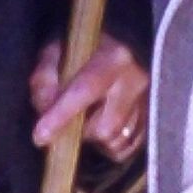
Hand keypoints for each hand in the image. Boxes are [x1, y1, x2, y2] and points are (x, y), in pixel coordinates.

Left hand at [30, 36, 149, 161]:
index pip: (85, 90)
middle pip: (104, 127)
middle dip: (82, 129)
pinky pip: (128, 147)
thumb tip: (44, 108)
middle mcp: (136, 80)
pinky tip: (105, 127)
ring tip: (91, 117)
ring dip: (96, 137)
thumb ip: (46, 78)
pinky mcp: (153, 117)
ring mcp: (149, 101)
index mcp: (112, 58)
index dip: (61, 116)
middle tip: (75, 116)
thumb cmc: (84, 50)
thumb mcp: (58, 52)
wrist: (123, 45)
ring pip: (116, 140)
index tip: (40, 136)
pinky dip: (111, 145)